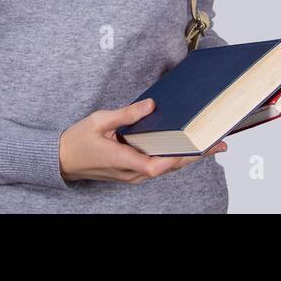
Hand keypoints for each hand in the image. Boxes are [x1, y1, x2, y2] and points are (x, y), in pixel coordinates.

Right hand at [57, 98, 227, 183]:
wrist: (62, 159)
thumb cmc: (78, 140)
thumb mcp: (99, 121)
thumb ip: (126, 114)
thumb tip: (151, 105)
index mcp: (122, 161)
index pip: (156, 166)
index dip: (179, 158)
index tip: (198, 148)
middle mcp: (130, 173)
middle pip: (168, 168)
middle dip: (194, 157)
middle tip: (219, 145)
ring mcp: (131, 175)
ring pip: (165, 170)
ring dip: (187, 158)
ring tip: (210, 146)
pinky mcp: (131, 172)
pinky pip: (157, 168)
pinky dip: (173, 159)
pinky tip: (185, 149)